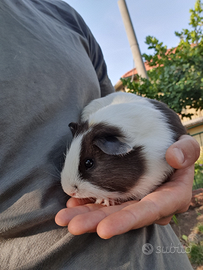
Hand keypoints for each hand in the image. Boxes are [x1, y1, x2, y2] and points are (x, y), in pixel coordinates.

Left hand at [55, 135, 199, 238]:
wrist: (163, 143)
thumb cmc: (176, 146)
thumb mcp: (187, 146)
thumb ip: (187, 151)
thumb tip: (174, 157)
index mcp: (171, 196)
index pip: (151, 211)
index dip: (128, 221)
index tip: (104, 229)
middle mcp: (152, 202)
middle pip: (124, 216)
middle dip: (98, 221)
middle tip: (73, 225)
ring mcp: (136, 199)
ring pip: (111, 210)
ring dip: (87, 214)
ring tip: (64, 216)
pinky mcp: (124, 192)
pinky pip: (105, 199)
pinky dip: (88, 202)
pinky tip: (72, 202)